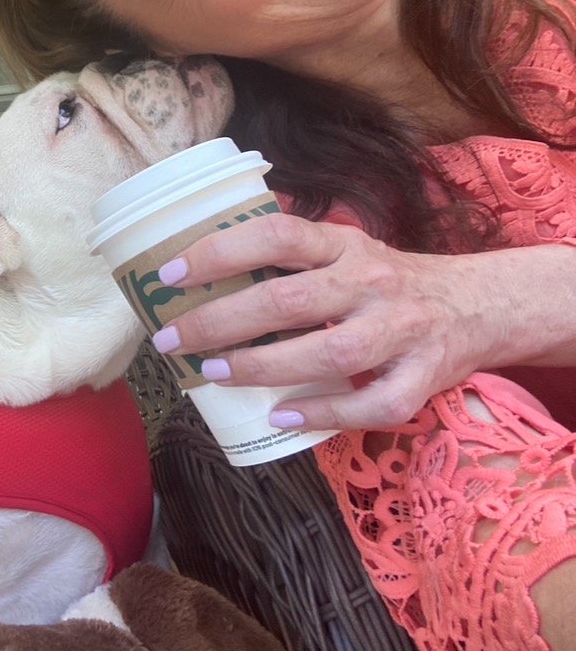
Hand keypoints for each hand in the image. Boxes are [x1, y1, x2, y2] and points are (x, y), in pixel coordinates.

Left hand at [149, 213, 548, 431]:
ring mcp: (401, 330)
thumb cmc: (388, 281)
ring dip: (263, 366)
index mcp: (345, 244)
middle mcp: (372, 281)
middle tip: (171, 339)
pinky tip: (282, 416)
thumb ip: (291, 257)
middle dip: (221, 321)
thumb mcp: (345, 250)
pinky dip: (325, 412)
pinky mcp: (424, 378)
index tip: (170, 274)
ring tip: (213, 373)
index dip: (220, 252)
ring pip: (328, 352)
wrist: (480, 305)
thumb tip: (203, 269)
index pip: (276, 235)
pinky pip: (373, 403)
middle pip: (289, 299)